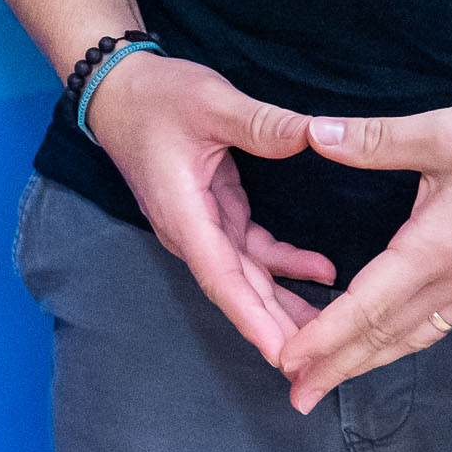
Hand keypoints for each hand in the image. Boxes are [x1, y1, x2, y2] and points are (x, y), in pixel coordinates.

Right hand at [90, 56, 337, 364]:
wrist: (118, 91)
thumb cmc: (156, 96)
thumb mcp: (210, 102)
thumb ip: (261, 124)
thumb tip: (314, 134)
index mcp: (183, 213)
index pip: (222, 278)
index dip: (254, 318)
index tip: (284, 354)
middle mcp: (190, 231)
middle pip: (238, 290)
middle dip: (278, 326)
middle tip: (323, 360)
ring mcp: (202, 225)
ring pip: (248, 277)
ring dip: (285, 303)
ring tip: (333, 330)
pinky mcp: (214, 214)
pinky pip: (252, 251)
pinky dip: (284, 265)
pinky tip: (320, 272)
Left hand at [271, 101, 451, 412]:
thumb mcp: (443, 133)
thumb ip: (375, 138)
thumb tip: (315, 132)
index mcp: (434, 250)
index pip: (366, 305)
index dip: (324, 336)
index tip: (288, 360)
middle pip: (384, 338)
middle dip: (335, 368)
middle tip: (296, 399)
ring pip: (410, 338)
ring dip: (366, 362)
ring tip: (331, 382)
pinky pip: (434, 326)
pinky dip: (400, 343)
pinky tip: (386, 345)